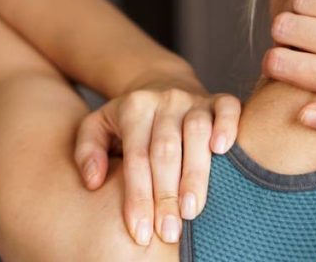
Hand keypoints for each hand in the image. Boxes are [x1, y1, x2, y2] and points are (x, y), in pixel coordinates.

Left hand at [74, 77, 239, 245]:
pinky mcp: (218, 99)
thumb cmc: (128, 120)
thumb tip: (93, 181)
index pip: (136, 157)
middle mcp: (164, 100)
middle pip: (165, 150)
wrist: (160, 84)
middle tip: (168, 231)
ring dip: (195, 174)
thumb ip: (87, 151)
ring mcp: (193, 99)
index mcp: (133, 108)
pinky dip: (228, 127)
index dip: (138, 196)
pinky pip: (228, 108)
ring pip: (196, 132)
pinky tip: (223, 150)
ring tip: (191, 210)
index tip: (141, 232)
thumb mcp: (97, 127)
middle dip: (166, 195)